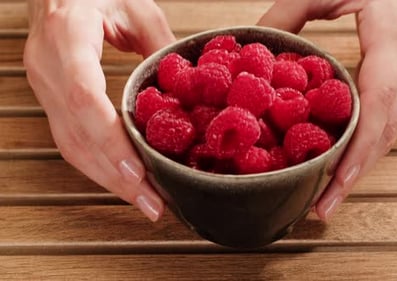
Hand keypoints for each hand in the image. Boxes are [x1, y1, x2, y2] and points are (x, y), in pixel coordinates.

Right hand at [24, 0, 175, 220]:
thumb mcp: (135, 7)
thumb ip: (161, 45)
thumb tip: (190, 84)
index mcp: (66, 36)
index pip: (83, 98)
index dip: (110, 141)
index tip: (137, 172)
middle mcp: (48, 67)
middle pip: (78, 136)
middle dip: (116, 177)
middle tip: (153, 203)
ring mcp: (45, 85)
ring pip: (71, 147)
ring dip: (109, 180)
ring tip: (146, 201)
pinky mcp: (51, 98)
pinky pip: (71, 140)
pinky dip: (99, 166)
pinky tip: (124, 180)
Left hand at [258, 0, 396, 219]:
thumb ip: (283, 16)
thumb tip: (246, 49)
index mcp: (391, 32)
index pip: (378, 97)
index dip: (359, 144)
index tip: (336, 180)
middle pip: (386, 128)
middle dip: (356, 171)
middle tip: (323, 206)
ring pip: (388, 130)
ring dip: (359, 166)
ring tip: (327, 197)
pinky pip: (383, 119)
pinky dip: (361, 146)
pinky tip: (339, 166)